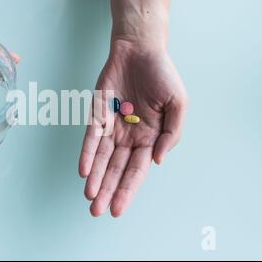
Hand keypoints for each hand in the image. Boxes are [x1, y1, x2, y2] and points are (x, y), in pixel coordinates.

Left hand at [79, 39, 187, 216]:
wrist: (140, 49)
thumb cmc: (162, 75)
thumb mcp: (178, 104)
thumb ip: (172, 133)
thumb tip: (158, 160)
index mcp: (150, 137)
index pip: (137, 170)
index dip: (127, 190)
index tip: (118, 210)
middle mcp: (129, 136)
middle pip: (117, 170)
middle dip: (107, 190)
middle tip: (97, 211)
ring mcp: (112, 126)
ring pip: (102, 158)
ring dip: (95, 178)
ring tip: (89, 197)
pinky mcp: (97, 114)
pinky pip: (91, 138)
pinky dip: (87, 154)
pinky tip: (84, 171)